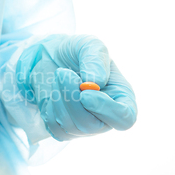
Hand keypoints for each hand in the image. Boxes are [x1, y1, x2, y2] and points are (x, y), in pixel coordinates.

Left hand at [16, 34, 136, 140]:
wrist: (51, 57)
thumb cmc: (76, 52)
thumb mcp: (88, 44)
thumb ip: (95, 59)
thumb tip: (96, 82)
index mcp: (122, 98)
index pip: (124, 119)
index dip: (106, 110)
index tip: (86, 94)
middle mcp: (105, 118)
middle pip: (91, 125)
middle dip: (72, 99)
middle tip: (63, 73)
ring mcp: (84, 127)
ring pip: (70, 126)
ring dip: (59, 97)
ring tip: (60, 74)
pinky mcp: (64, 130)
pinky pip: (54, 126)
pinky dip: (50, 106)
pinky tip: (56, 90)